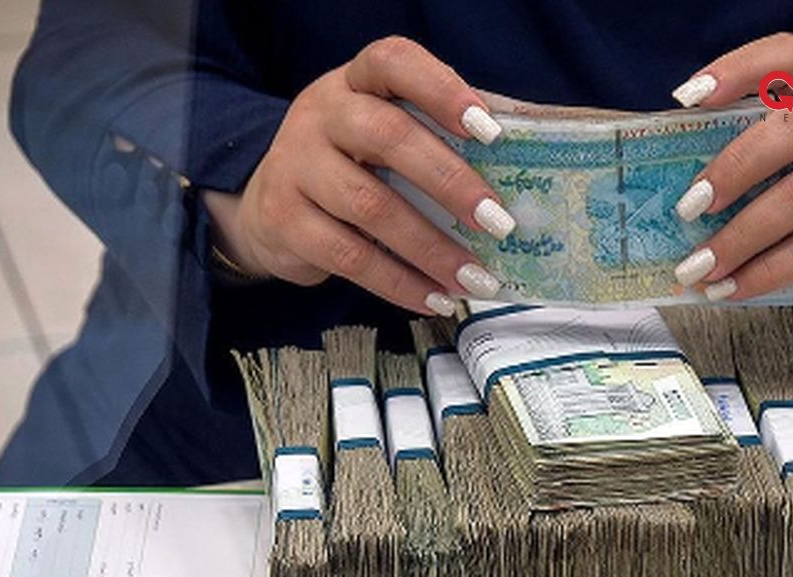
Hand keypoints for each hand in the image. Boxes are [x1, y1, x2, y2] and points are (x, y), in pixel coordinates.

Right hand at [203, 36, 514, 315]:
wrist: (268, 206)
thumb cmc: (353, 165)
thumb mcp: (387, 135)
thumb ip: (440, 137)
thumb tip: (524, 164)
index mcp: (355, 82)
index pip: (393, 62)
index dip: (441, 89)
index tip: (490, 129)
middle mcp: (320, 114)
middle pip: (387, 136)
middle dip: (450, 181)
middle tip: (498, 221)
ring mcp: (295, 166)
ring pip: (369, 206)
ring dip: (431, 247)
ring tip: (475, 277)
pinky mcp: (284, 221)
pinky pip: (350, 257)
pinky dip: (399, 283)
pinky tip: (435, 298)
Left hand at [668, 33, 792, 333]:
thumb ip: (767, 155)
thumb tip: (680, 181)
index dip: (740, 68)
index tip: (689, 95)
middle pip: (792, 128)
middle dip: (731, 167)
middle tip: (688, 205)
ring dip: (737, 237)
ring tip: (697, 266)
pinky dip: (760, 272)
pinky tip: (730, 288)